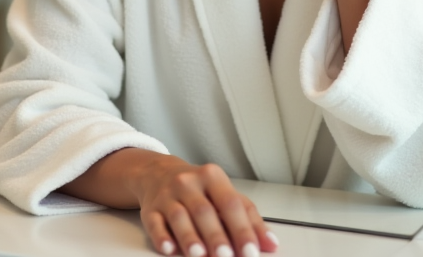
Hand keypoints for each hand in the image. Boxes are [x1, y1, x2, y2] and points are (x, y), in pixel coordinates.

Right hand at [135, 156, 276, 256]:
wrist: (159, 173)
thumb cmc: (199, 188)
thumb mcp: (225, 194)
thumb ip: (249, 217)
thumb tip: (271, 243)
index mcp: (212, 177)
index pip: (230, 203)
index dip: (241, 228)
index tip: (251, 250)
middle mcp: (188, 183)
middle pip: (204, 211)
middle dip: (215, 235)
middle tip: (226, 255)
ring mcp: (167, 195)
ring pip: (178, 216)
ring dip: (189, 237)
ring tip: (199, 254)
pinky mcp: (151, 209)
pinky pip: (154, 222)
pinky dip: (162, 237)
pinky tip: (169, 248)